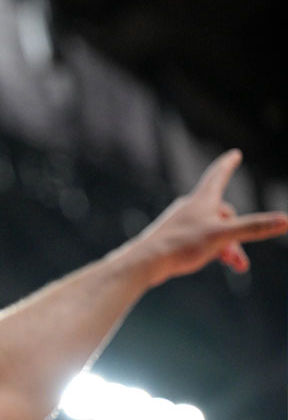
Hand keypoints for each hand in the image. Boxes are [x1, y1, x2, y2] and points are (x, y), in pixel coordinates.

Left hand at [129, 149, 287, 286]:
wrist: (146, 261)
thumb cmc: (182, 244)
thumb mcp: (224, 235)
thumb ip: (254, 227)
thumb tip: (285, 220)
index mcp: (202, 200)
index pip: (218, 175)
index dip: (228, 164)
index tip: (234, 153)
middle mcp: (191, 207)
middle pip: (225, 214)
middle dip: (238, 235)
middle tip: (240, 261)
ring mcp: (182, 222)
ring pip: (215, 230)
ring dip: (228, 247)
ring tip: (236, 266)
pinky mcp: (175, 237)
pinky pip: (201, 240)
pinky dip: (213, 250)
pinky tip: (213, 261)